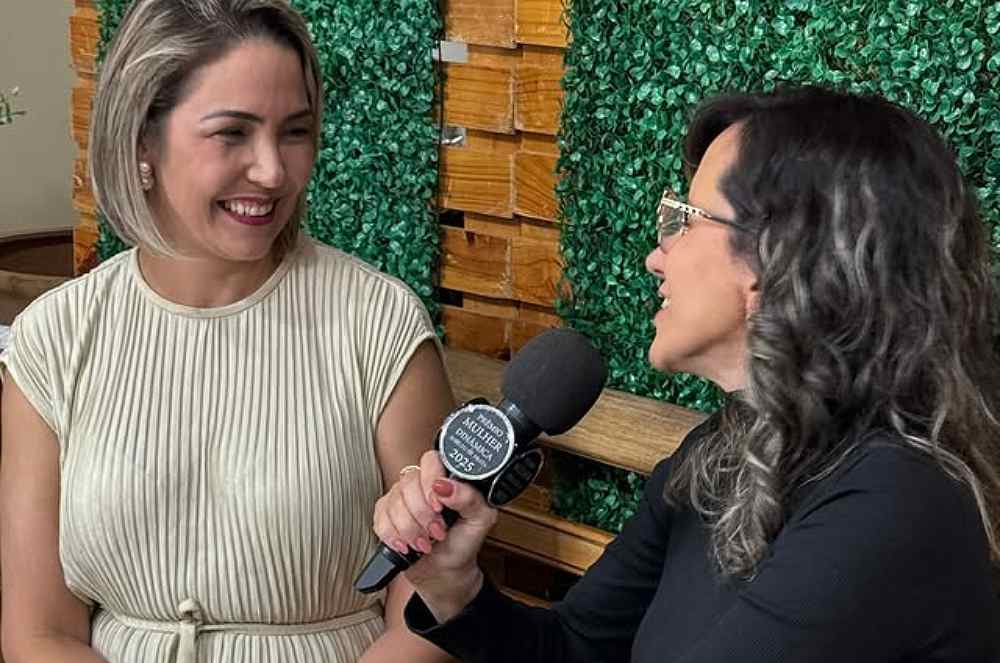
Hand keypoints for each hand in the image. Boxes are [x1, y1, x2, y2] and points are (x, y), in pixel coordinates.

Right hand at [373, 449, 496, 619]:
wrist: (446, 571)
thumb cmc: (464, 541)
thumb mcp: (479, 520)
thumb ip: (470, 498)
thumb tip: (446, 485)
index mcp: (446, 476)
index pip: (430, 461)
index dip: (430, 483)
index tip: (439, 507)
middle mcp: (421, 482)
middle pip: (409, 484)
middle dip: (423, 515)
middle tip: (437, 532)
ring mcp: (400, 496)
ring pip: (394, 503)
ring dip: (411, 530)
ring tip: (426, 542)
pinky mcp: (384, 513)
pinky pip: (381, 519)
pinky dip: (395, 536)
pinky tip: (407, 544)